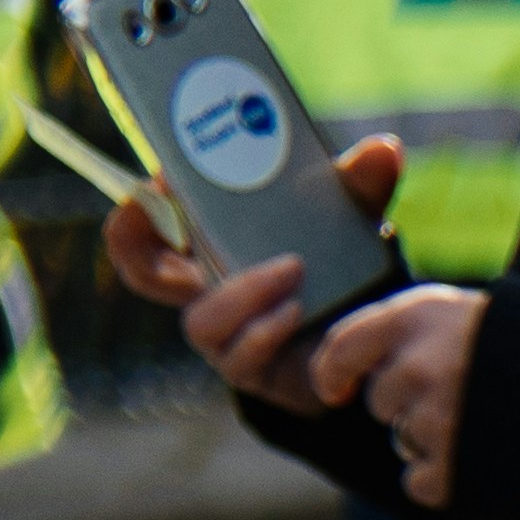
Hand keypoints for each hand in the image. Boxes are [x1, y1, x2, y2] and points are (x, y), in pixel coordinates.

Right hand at [110, 135, 402, 413]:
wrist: (373, 338)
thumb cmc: (340, 266)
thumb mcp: (347, 220)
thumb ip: (358, 186)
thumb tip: (383, 149)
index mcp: (206, 246)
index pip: (141, 228)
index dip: (136, 208)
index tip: (164, 180)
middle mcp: (201, 289)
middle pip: (139, 272)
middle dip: (146, 250)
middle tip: (183, 228)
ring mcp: (223, 334)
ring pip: (199, 321)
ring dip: (240, 293)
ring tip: (291, 269)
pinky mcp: (252, 370)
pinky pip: (240, 356)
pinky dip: (266, 329)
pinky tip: (298, 310)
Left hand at [313, 280, 483, 507]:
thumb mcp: (477, 315)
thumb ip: (419, 331)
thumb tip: (363, 361)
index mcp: (418, 316)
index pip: (343, 345)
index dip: (333, 371)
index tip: (336, 390)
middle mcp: (418, 364)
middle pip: (381, 400)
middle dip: (410, 405)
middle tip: (467, 400)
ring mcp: (436, 419)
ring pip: (405, 441)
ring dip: (435, 441)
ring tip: (492, 426)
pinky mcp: (455, 471)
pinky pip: (421, 483)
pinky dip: (447, 481)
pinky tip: (488, 462)